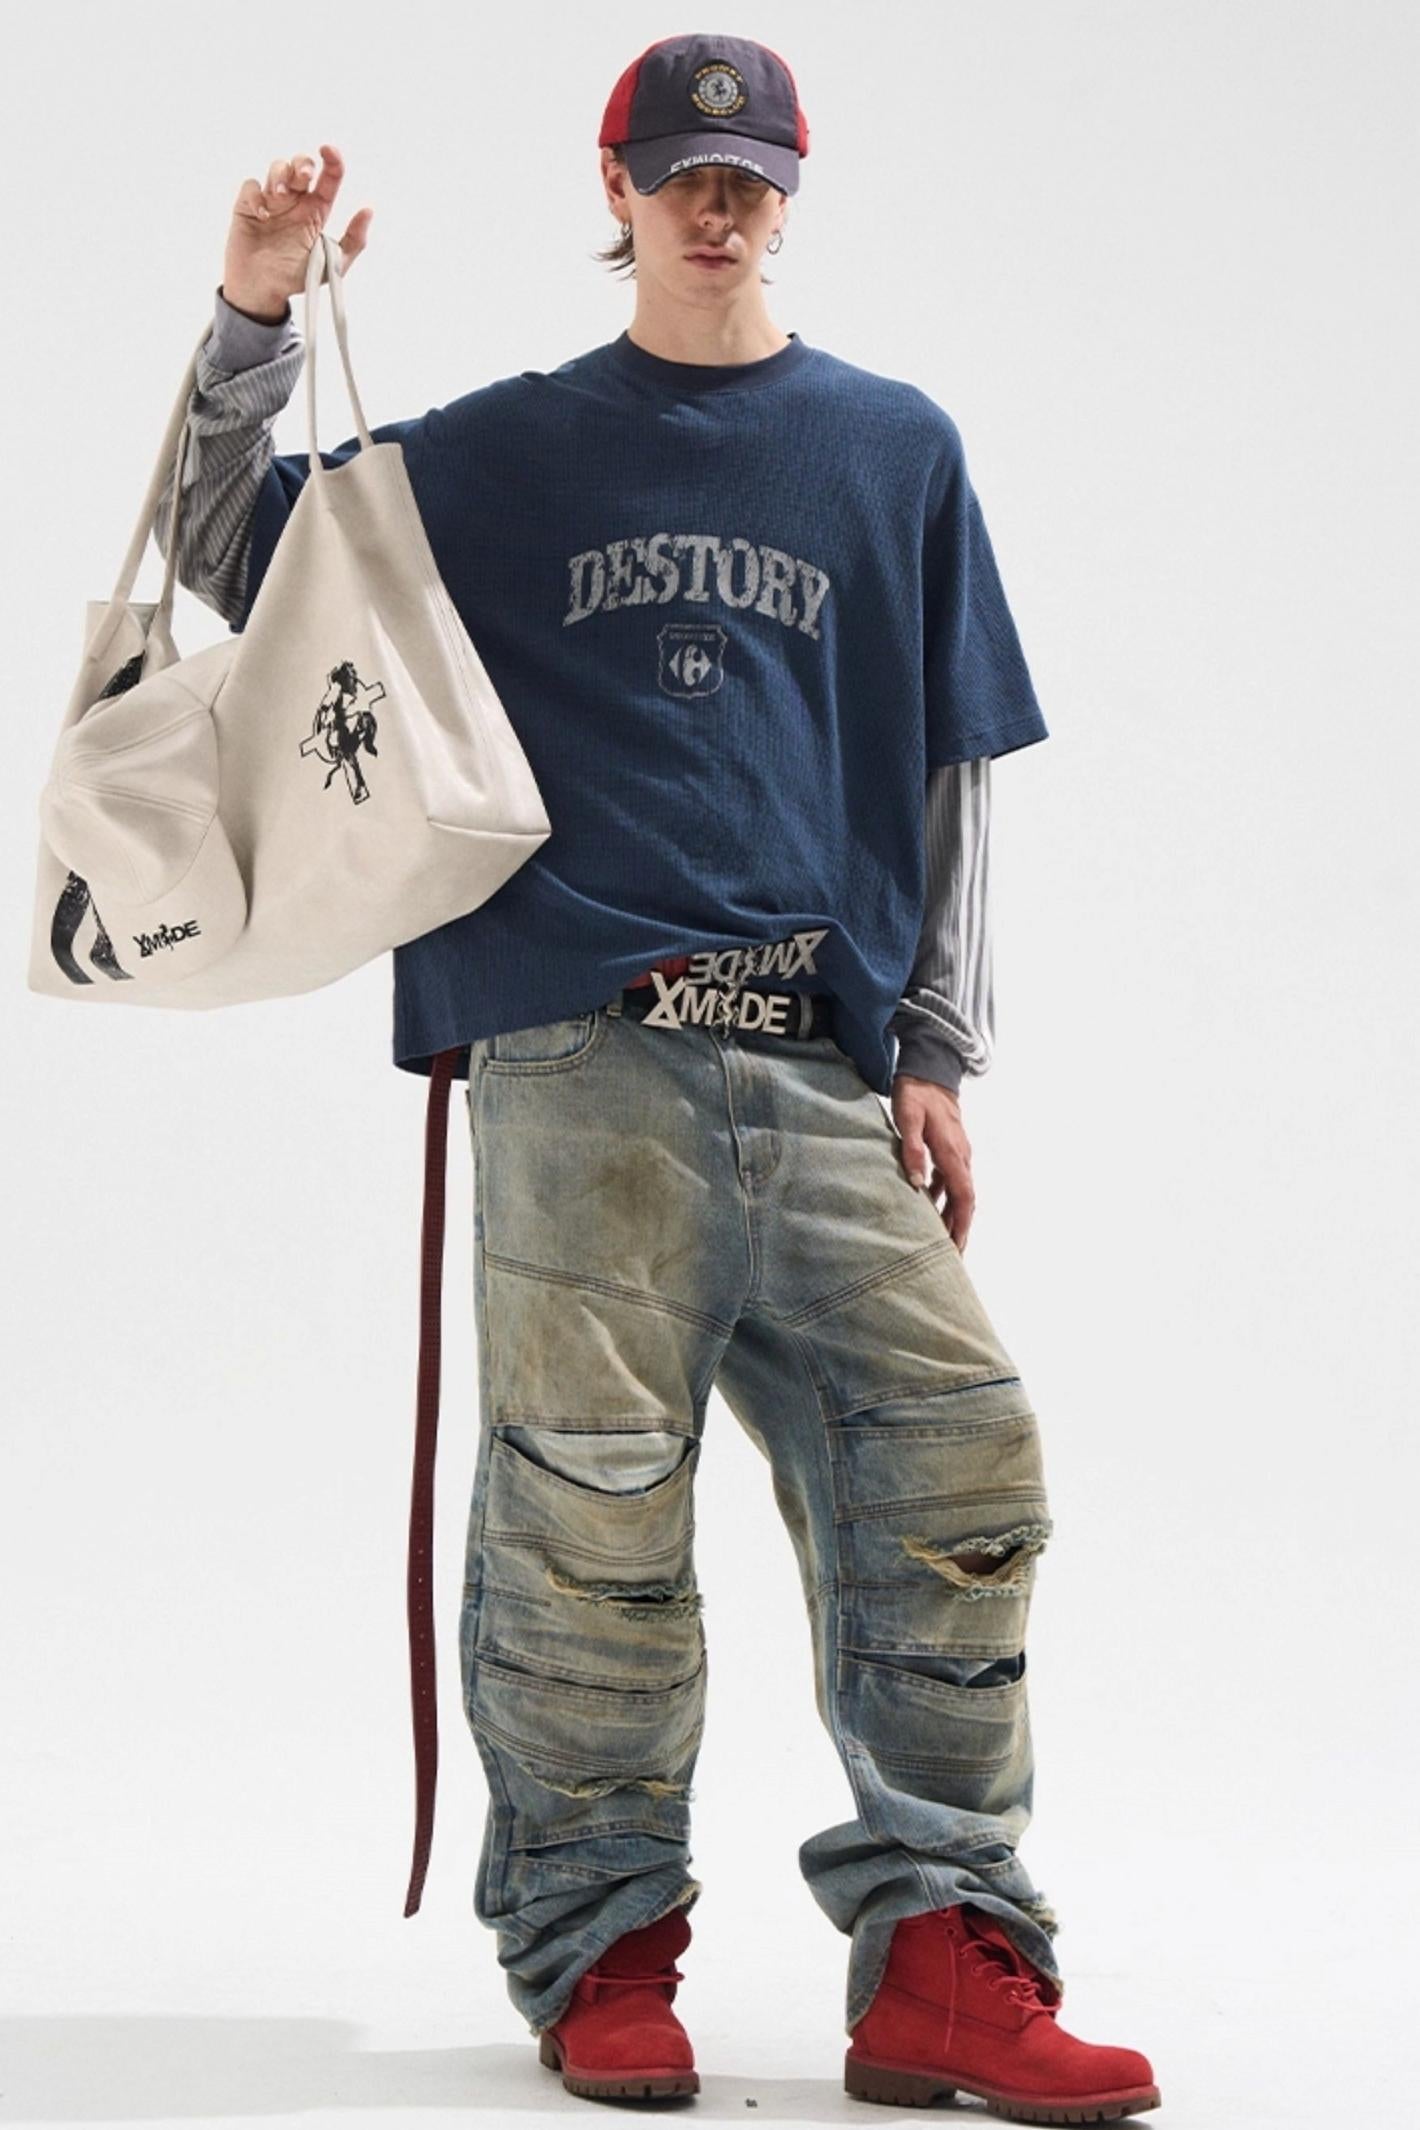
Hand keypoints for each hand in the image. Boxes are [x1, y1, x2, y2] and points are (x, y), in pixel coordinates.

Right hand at [222, 144, 371, 319]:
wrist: (265, 291)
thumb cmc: (296, 277)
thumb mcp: (333, 265)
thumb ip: (353, 241)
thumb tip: (368, 210)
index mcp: (316, 210)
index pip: (328, 178)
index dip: (331, 160)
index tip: (329, 151)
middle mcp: (295, 201)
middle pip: (301, 165)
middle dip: (302, 164)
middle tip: (304, 179)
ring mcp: (271, 202)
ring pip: (277, 168)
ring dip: (280, 175)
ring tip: (281, 196)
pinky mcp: (248, 207)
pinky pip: (251, 186)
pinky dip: (256, 194)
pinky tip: (263, 214)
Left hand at [890, 1074, 974, 1251]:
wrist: (930, 1068)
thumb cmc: (916, 1092)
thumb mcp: (907, 1117)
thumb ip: (912, 1149)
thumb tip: (917, 1184)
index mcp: (952, 1153)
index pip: (964, 1197)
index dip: (961, 1224)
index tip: (957, 1248)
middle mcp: (960, 1155)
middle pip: (965, 1200)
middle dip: (959, 1228)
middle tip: (950, 1256)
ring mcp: (957, 1152)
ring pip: (958, 1191)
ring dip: (951, 1215)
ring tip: (940, 1239)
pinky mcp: (949, 1148)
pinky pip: (950, 1180)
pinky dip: (943, 1198)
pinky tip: (928, 1207)